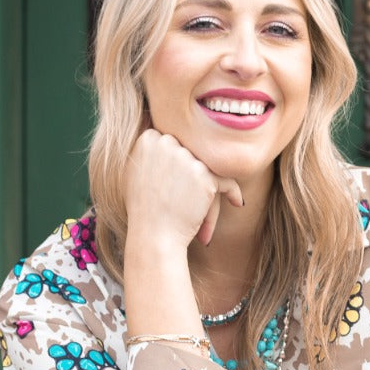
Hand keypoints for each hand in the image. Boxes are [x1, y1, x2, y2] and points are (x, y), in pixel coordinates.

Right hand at [123, 129, 242, 251]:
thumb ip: (145, 150)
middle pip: (191, 151)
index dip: (178, 159)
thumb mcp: (132, 172)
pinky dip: (233, 192)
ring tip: (209, 209)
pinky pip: (225, 181)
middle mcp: (166, 143)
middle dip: (196, 173)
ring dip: (212, 187)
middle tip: (194, 195)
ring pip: (208, 166)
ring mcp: (186, 158)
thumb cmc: (142, 210)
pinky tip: (237, 203)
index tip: (180, 178)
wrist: (153, 235)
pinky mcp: (204, 176)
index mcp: (148, 139)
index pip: (172, 140)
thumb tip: (153, 133)